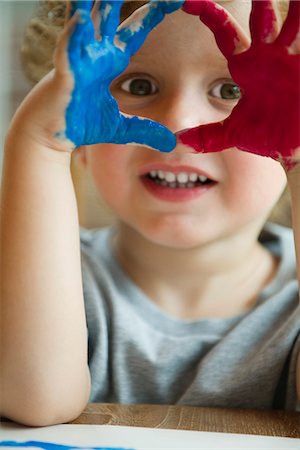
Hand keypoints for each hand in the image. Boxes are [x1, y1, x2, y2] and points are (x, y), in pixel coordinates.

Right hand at [55, 0, 182, 151]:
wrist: (51, 135)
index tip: (172, 1)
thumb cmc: (80, 124)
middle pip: (109, 17)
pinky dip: (73, 35)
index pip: (132, 32)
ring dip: (93, 4)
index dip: (149, 16)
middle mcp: (93, 54)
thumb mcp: (120, 129)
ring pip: (85, 23)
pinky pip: (67, 50)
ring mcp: (78, 61)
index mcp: (108, 62)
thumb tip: (171, 142)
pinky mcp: (63, 74)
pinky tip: (82, 19)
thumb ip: (145, 130)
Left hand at [178, 0, 299, 169]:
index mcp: (247, 67)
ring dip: (292, 3)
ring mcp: (292, 57)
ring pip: (293, 18)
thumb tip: (176, 141)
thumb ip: (206, 135)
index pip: (226, 33)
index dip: (209, 15)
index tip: (187, 1)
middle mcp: (268, 55)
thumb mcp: (233, 133)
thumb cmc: (268, 136)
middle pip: (261, 15)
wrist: (296, 147)